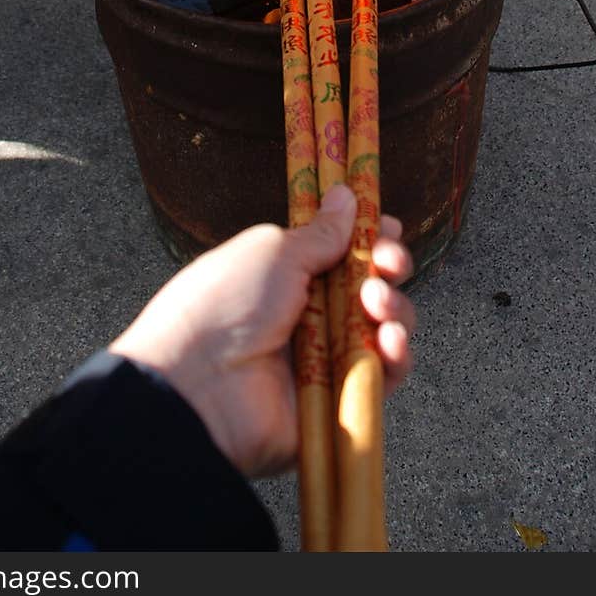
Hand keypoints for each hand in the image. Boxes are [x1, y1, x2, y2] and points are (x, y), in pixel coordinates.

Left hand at [110, 184, 414, 478]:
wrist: (199, 384)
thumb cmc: (227, 303)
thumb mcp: (273, 251)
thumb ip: (319, 233)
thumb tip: (346, 196)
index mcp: (286, 272)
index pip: (341, 251)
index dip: (370, 239)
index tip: (389, 228)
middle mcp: (308, 312)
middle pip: (369, 286)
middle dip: (388, 268)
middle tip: (388, 263)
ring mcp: (325, 357)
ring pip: (381, 329)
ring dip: (393, 308)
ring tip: (375, 302)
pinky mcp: (338, 399)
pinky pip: (381, 378)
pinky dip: (396, 358)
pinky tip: (391, 341)